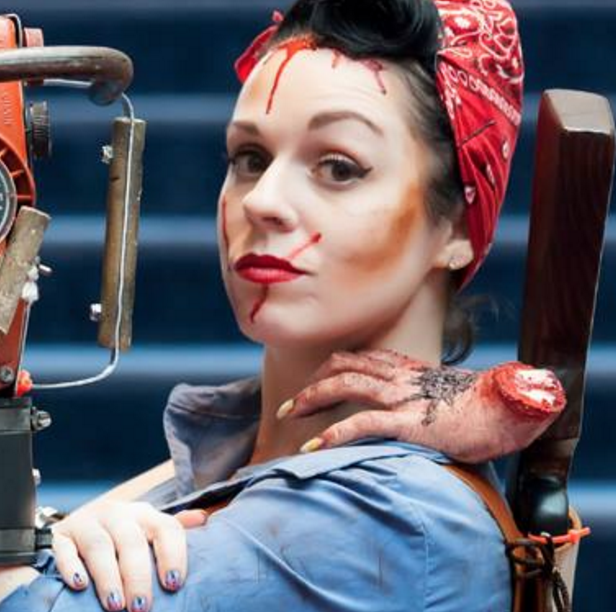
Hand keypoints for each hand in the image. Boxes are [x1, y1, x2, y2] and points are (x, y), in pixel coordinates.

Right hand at [50, 500, 206, 610]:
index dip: (172, 554)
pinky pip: (63, 548)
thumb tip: (204, 518)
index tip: (174, 584)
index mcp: (144, 515)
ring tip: (115, 605)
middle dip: (138, 575)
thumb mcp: (148, 532)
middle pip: (131, 540)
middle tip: (142, 606)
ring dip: (108, 576)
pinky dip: (70, 566)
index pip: (165, 527)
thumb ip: (173, 531)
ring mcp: (86, 522)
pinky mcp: (60, 535)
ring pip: (98, 544)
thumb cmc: (122, 537)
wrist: (78, 527)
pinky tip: (79, 585)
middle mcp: (116, 514)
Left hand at [280, 349, 564, 461]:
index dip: (332, 368)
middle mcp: (403, 377)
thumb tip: (425, 416)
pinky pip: (363, 423)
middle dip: (311, 382)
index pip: (363, 358)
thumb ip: (431, 400)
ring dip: (311, 398)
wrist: (517, 409)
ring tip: (288, 415)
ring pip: (344, 384)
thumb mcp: (453, 398)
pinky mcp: (410, 421)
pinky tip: (313, 446)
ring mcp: (404, 397)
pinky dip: (333, 433)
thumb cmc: (492, 408)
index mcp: (412, 371)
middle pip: (343, 365)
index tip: (314, 383)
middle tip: (289, 405)